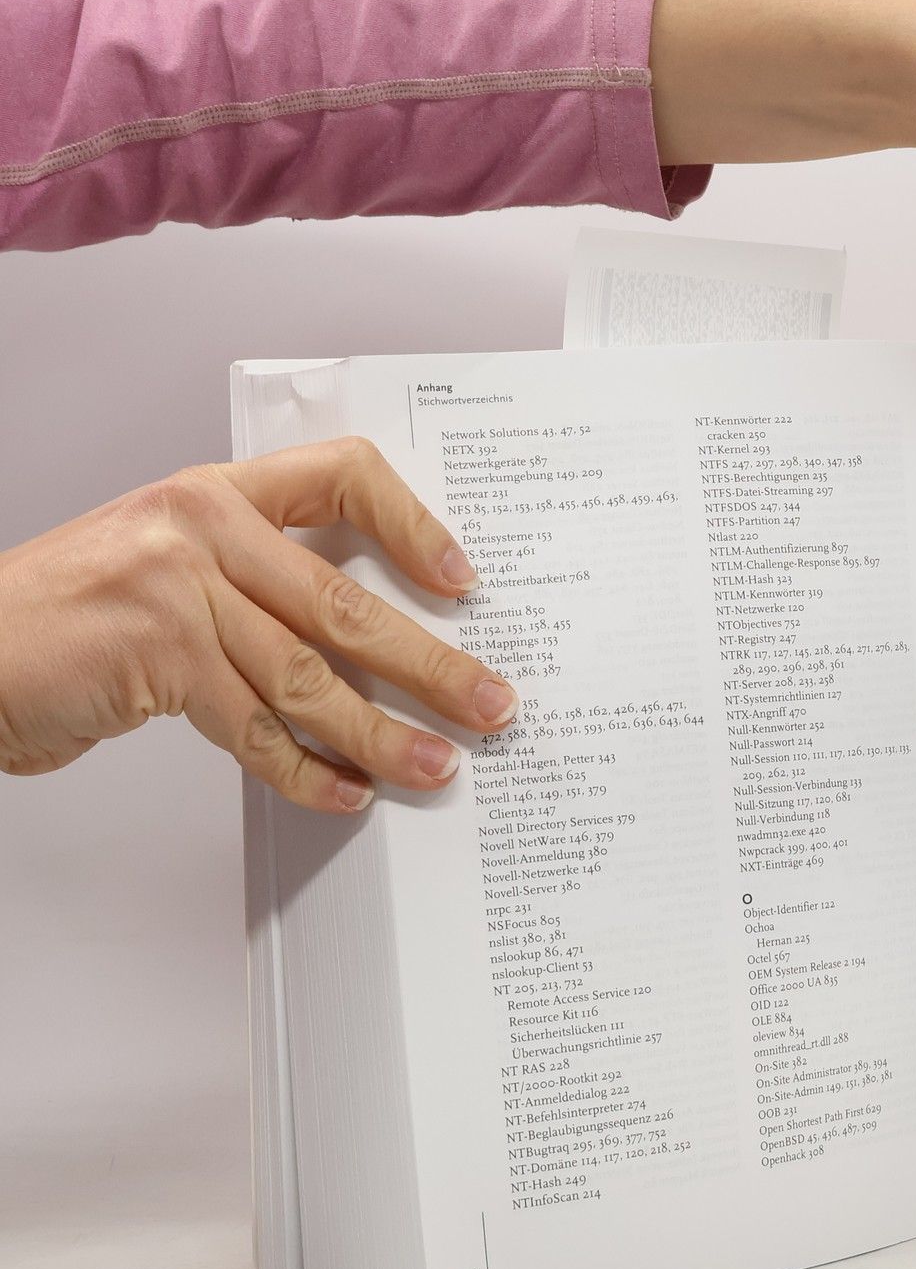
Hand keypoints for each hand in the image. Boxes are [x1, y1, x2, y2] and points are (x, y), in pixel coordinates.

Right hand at [0, 439, 519, 811]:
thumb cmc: (73, 616)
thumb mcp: (169, 563)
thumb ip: (257, 578)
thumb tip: (378, 639)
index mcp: (219, 493)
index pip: (342, 476)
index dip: (412, 524)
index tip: (462, 581)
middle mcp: (202, 529)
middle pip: (345, 601)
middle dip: (430, 664)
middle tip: (490, 704)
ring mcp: (176, 591)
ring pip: (309, 674)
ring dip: (381, 731)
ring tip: (435, 765)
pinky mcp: (154, 657)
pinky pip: (254, 727)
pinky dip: (306, 770)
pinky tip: (346, 793)